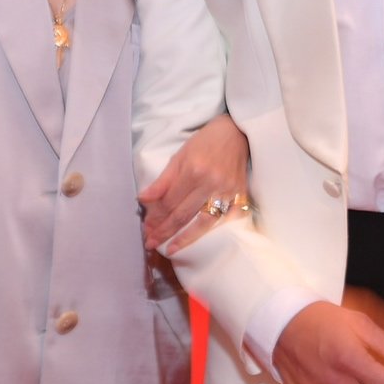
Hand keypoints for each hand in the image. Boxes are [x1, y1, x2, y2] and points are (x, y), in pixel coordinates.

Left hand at [138, 113, 250, 252]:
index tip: (146, 227)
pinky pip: (224, 220)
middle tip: (151, 243)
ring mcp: (227, 191)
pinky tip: (200, 241)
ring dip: (185, 238)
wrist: (237, 133)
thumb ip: (163, 180)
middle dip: (164, 231)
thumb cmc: (205, 142)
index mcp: (193, 170)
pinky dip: (212, 232)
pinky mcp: (240, 196)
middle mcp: (211, 183)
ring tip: (170, 250)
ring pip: (203, 223)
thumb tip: (142, 199)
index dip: (156, 216)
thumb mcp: (180, 155)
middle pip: (183, 214)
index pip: (169, 201)